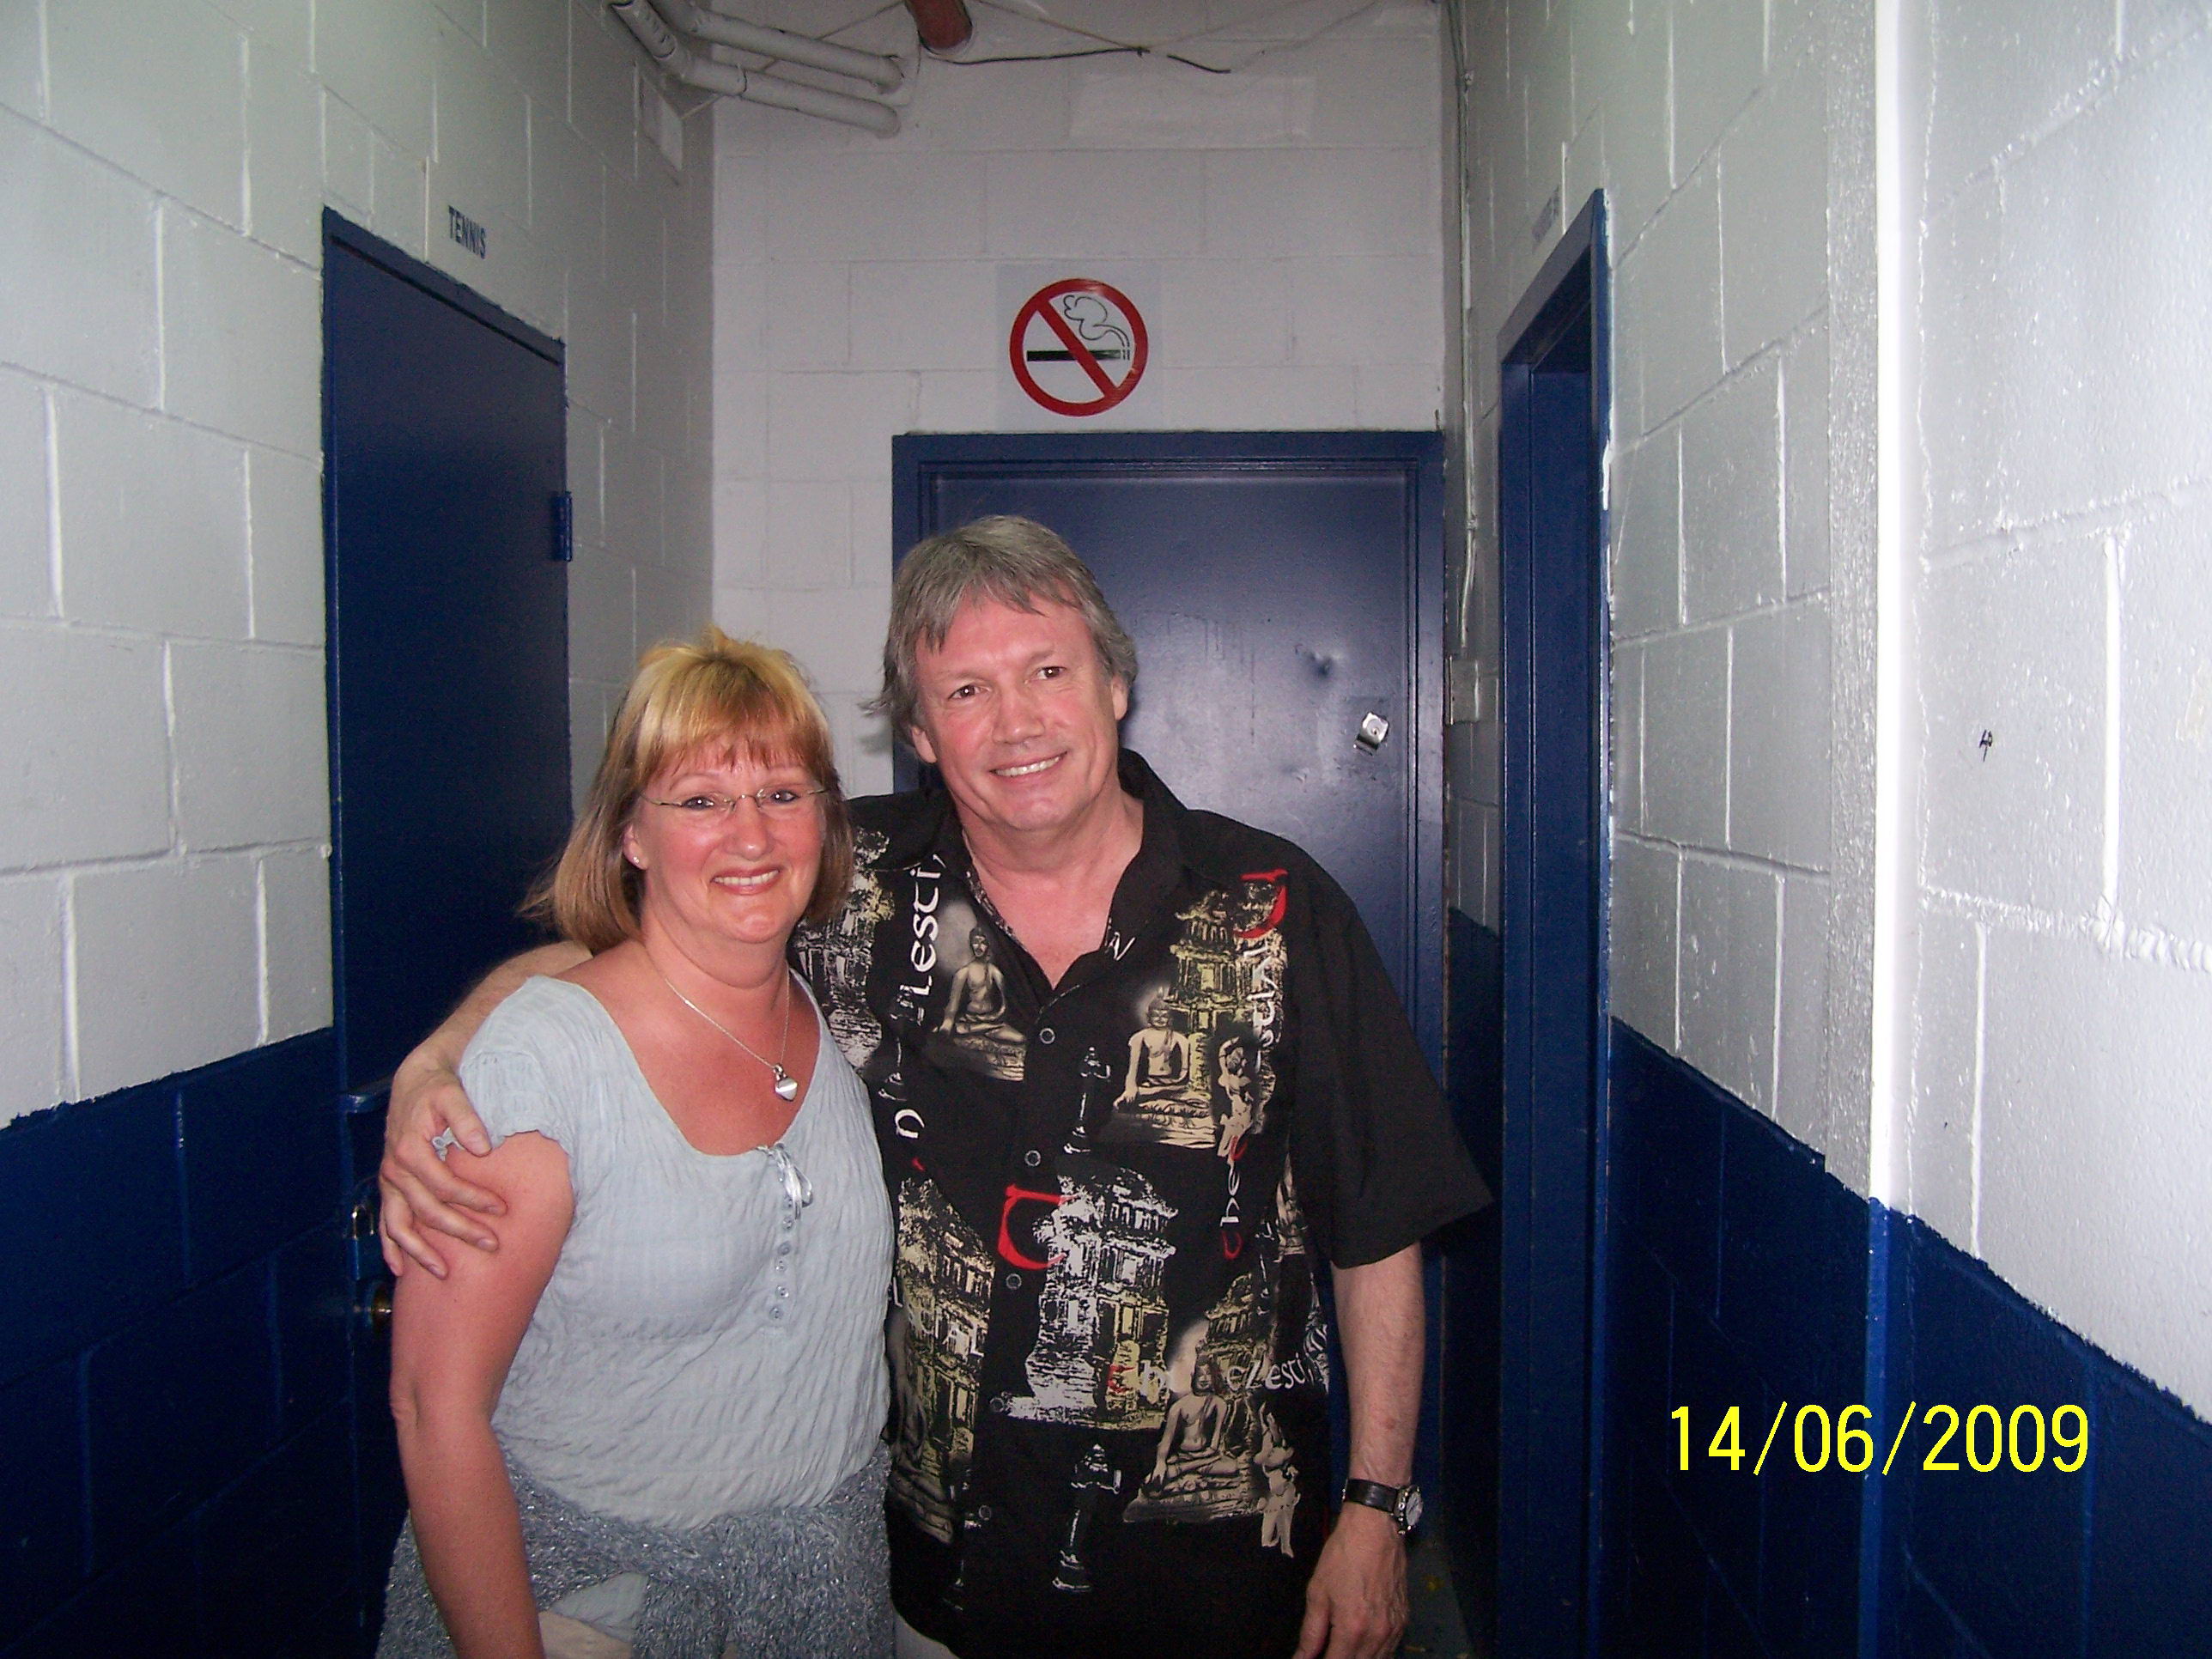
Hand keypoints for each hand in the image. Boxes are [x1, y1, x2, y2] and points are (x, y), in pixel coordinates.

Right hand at [378, 1048, 503, 1278]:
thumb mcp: (453, 1094)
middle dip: (459, 1231)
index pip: (444, 1185)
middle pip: (426, 1211)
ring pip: (399, 1225)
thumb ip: (467, 1118)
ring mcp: (389, 1181)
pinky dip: (391, 1247)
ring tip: (443, 1273)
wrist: (416, 1081)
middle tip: (491, 1244)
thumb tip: (483, 1146)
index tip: (502, 1209)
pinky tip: (401, 1269)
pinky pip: (385, 1222)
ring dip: (420, 1251)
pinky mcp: (390, 1186)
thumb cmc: (439, 1089)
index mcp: (410, 1150)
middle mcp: (394, 1170)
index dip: (473, 1199)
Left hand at [1294, 1503, 1407, 1658]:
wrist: (1374, 1530)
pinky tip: (1362, 1645)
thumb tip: (1302, 1657)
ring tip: (1341, 1649)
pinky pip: (1391, 1650)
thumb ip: (1311, 1632)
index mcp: (1353, 1628)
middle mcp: (1377, 1635)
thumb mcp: (1318, 1593)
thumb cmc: (1342, 1557)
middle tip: (1327, 1651)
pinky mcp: (1404, 1620)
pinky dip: (1375, 1653)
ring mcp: (1394, 1629)